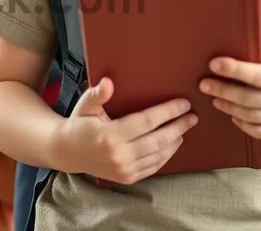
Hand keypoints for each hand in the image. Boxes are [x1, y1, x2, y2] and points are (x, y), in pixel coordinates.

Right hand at [51, 76, 197, 184]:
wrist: (67, 152)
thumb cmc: (79, 124)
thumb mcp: (84, 106)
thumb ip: (97, 94)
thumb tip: (108, 83)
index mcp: (110, 135)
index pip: (147, 122)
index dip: (168, 112)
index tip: (183, 104)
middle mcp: (119, 155)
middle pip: (158, 140)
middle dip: (178, 126)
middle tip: (192, 116)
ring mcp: (124, 170)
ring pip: (159, 155)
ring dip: (175, 141)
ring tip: (186, 128)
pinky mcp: (127, 178)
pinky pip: (153, 167)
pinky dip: (166, 156)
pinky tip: (173, 144)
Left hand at [200, 26, 260, 139]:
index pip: (258, 76)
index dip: (234, 70)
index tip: (215, 64)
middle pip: (249, 99)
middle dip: (223, 91)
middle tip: (204, 83)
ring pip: (251, 116)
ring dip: (228, 107)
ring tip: (214, 97)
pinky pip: (259, 132)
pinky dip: (242, 125)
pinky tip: (231, 114)